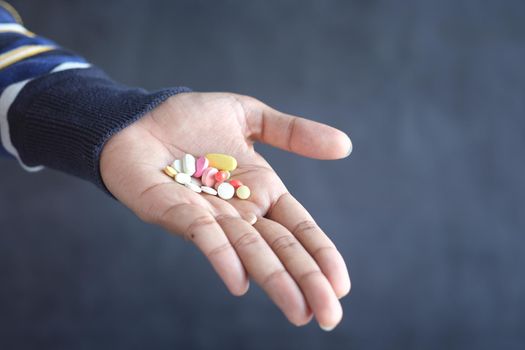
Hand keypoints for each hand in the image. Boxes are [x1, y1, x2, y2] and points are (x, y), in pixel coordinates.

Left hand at [100, 92, 351, 329]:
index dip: (321, 254)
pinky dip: (222, 256)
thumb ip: (294, 133)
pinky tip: (240, 280)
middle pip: (279, 248)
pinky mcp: (174, 212)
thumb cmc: (191, 118)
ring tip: (299, 311)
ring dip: (274, 280)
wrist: (139, 116)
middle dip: (306, 281)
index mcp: (262, 191)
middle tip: (330, 317)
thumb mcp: (249, 116)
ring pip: (248, 250)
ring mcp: (209, 215)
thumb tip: (346, 146)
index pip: (299, 228)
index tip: (342, 285)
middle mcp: (240, 211)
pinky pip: (203, 235)